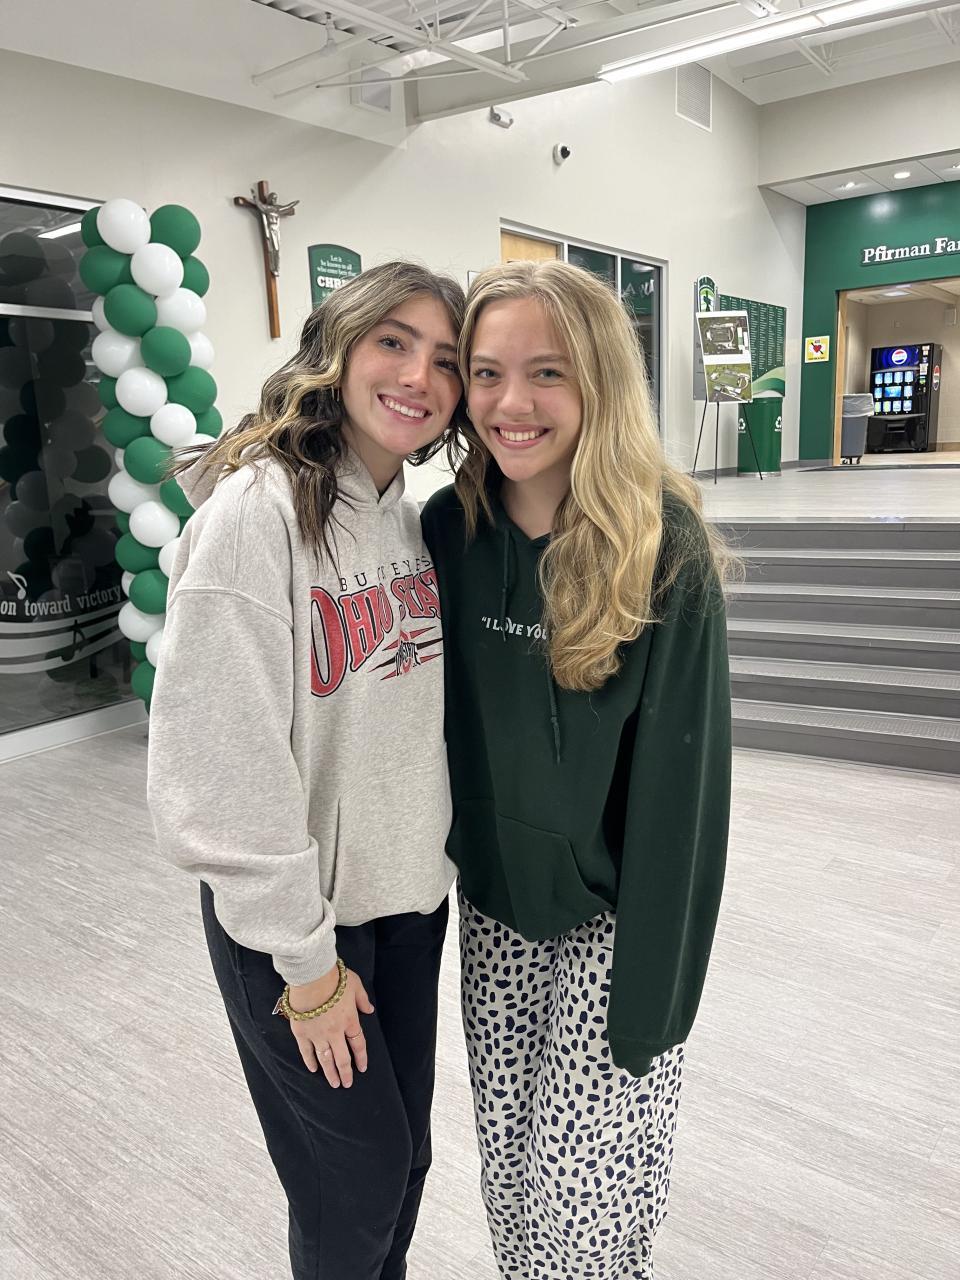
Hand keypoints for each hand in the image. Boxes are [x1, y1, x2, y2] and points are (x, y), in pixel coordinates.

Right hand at [287, 964, 374, 1088]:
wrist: (312, 977)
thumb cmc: (335, 978)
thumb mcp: (355, 985)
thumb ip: (362, 999)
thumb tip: (369, 1010)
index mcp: (350, 1021)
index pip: (358, 1044)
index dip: (361, 1058)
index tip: (362, 1068)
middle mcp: (335, 1032)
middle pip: (342, 1058)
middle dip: (345, 1073)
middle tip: (347, 1084)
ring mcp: (318, 1034)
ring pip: (325, 1059)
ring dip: (330, 1073)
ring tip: (334, 1084)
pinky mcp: (302, 1033)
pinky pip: (306, 1051)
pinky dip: (310, 1061)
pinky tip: (313, 1069)